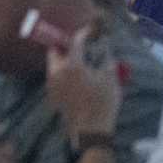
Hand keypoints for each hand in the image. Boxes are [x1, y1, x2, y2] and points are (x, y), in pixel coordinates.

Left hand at [43, 23, 121, 138]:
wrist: (90, 131)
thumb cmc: (103, 104)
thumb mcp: (111, 79)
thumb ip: (107, 60)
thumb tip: (106, 49)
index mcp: (71, 65)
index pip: (74, 42)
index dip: (82, 34)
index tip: (88, 31)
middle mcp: (56, 71)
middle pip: (55, 50)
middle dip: (65, 45)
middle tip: (77, 45)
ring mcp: (51, 83)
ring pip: (53, 64)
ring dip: (63, 58)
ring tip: (78, 60)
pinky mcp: (52, 94)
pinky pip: (54, 76)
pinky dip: (62, 71)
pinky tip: (75, 76)